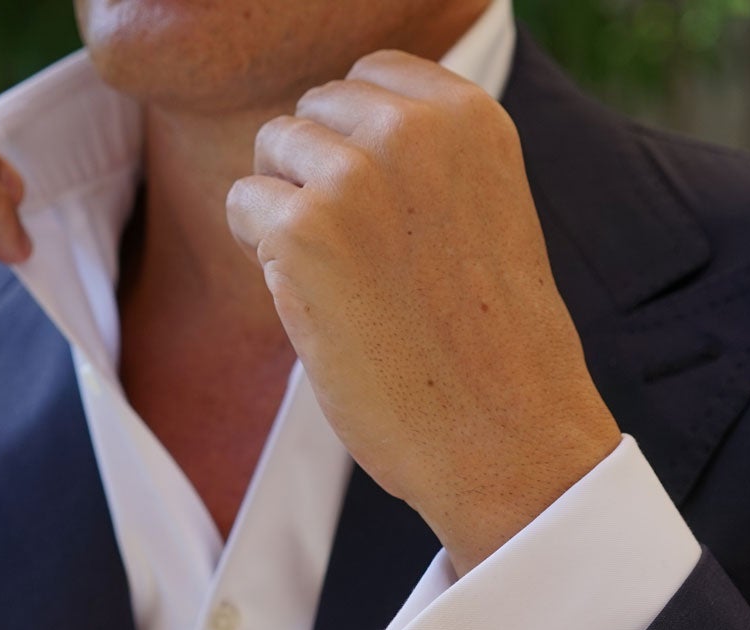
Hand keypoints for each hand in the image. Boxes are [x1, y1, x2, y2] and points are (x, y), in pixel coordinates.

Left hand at [227, 50, 621, 573]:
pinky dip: (263, 254)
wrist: (507, 435)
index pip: (371, 74)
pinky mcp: (303, 231)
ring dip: (288, 212)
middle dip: (317, 173)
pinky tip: (319, 303)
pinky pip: (243, 205)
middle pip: (314, 109)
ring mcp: (354, 175)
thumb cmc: (492, 343)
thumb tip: (334, 129)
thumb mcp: (482, 210)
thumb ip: (425, 158)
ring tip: (346, 281)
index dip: (357, 140)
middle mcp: (413, 128)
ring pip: (271, 149)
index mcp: (469, 116)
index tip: (384, 209)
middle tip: (362, 260)